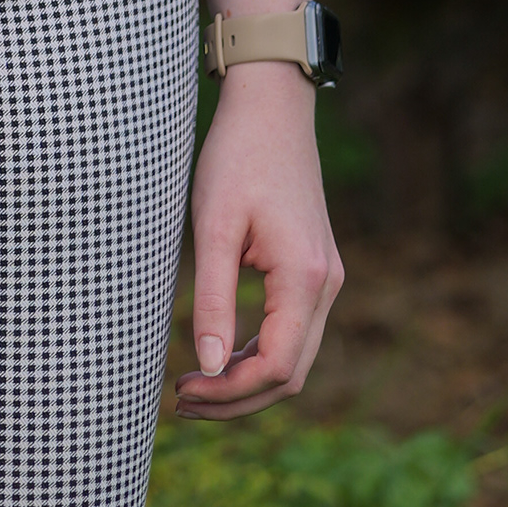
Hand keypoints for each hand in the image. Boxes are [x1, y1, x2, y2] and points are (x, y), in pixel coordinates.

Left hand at [175, 63, 342, 420]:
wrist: (272, 107)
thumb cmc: (237, 156)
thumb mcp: (214, 225)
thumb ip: (214, 297)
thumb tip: (208, 364)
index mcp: (305, 278)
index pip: (275, 366)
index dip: (229, 391)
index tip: (182, 388)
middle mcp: (327, 286)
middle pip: (289, 374)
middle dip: (236, 398)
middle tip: (180, 400)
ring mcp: (327, 279)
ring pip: (295, 358)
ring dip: (247, 381)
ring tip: (193, 384)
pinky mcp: (315, 271)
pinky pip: (293, 332)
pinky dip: (259, 354)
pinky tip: (220, 355)